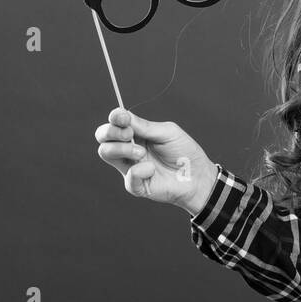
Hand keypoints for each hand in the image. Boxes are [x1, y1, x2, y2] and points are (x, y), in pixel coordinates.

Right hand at [94, 108, 215, 214]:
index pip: (115, 123)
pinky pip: (127, 176)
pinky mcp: (135, 185)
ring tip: (141, 152)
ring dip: (122, 149)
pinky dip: (138, 171)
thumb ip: (145, 126)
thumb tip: (123, 116)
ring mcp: (130, 166)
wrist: (197, 176)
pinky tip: (152, 169)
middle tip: (128, 134)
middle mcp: (129, 149)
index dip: (115, 118)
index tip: (121, 117)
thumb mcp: (167, 132)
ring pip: (106, 153)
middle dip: (111, 132)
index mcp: (137, 134)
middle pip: (103, 137)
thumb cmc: (184, 152)